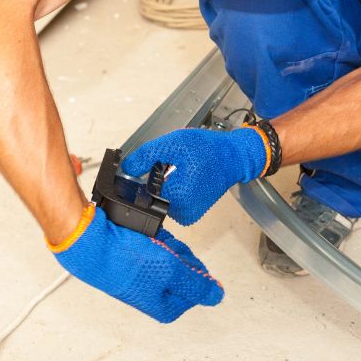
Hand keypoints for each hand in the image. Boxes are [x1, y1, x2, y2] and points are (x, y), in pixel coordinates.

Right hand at [50, 203, 223, 322]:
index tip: (187, 259)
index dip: (195, 271)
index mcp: (163, 306)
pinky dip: (152, 237)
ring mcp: (140, 277)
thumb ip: (197, 284)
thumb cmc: (121, 261)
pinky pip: (152, 245)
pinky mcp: (129, 260)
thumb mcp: (170, 271)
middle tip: (165, 248)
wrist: (88, 242)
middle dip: (178, 254)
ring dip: (164, 243)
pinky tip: (143, 234)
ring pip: (167, 255)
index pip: (196, 290)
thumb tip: (217, 296)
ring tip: (149, 240)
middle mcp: (151, 295)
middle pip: (182, 271)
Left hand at [122, 127, 267, 226]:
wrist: (233, 157)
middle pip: (152, 195)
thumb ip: (146, 156)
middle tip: (174, 164)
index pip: (143, 189)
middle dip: (157, 179)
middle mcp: (181, 211)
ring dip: (166, 185)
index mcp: (175, 195)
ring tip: (182, 170)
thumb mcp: (173, 144)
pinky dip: (174, 191)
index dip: (146, 174)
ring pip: (162, 200)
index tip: (160, 163)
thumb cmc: (206, 149)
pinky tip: (185, 179)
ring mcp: (187, 216)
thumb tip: (127, 168)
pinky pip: (172, 203)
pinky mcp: (191, 215)